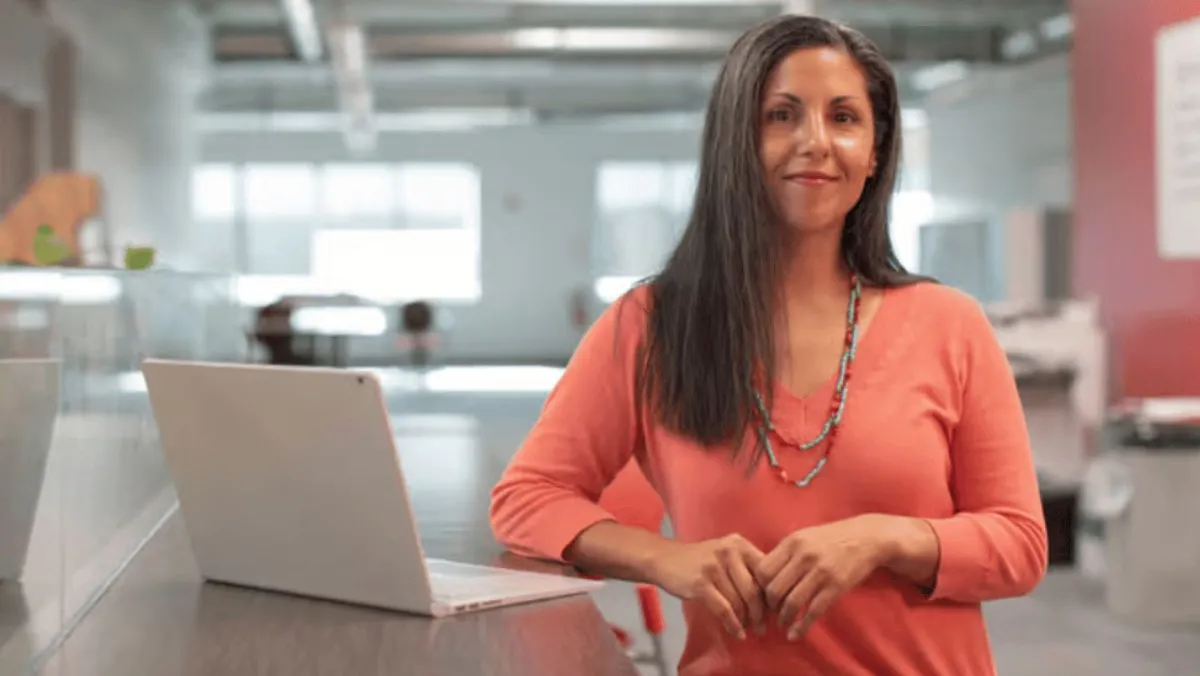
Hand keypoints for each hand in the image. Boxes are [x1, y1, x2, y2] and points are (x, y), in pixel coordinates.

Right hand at [646, 534, 766, 639]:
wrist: (664, 559)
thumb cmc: (700, 560)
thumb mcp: (725, 554)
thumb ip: (747, 568)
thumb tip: (773, 598)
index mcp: (739, 544)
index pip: (766, 572)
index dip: (772, 594)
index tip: (775, 611)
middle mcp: (729, 552)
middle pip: (754, 590)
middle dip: (761, 614)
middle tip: (763, 628)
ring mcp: (713, 567)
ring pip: (739, 602)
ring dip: (746, 621)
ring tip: (748, 630)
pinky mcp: (700, 584)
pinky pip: (724, 610)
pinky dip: (733, 625)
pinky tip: (737, 634)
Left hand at [755, 515, 894, 640]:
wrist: (867, 537)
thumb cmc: (832, 538)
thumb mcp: (805, 536)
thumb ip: (785, 553)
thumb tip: (762, 576)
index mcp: (792, 542)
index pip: (763, 570)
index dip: (759, 588)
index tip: (763, 596)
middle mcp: (804, 556)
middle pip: (774, 589)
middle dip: (770, 606)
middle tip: (772, 613)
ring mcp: (821, 571)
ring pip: (792, 602)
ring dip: (784, 619)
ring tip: (783, 625)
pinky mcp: (836, 586)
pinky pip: (813, 611)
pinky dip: (801, 627)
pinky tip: (795, 634)